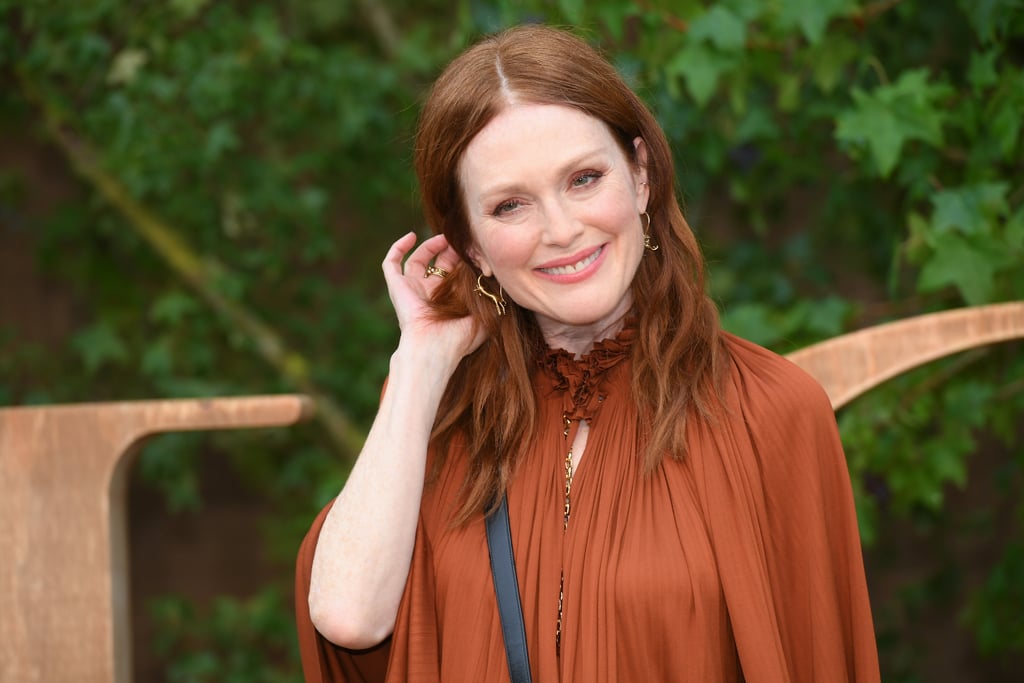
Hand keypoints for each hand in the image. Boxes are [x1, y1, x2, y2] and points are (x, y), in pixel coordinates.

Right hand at [382, 232, 486, 362]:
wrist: (433, 347)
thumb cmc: (458, 339)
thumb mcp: (483, 319)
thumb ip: (493, 303)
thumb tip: (504, 285)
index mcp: (446, 301)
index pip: (453, 274)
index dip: (462, 260)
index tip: (475, 251)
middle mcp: (427, 294)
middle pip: (436, 264)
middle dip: (449, 251)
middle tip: (461, 242)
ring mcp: (410, 289)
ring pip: (416, 260)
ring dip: (429, 246)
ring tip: (443, 238)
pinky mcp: (396, 286)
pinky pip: (391, 263)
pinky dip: (398, 247)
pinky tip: (411, 236)